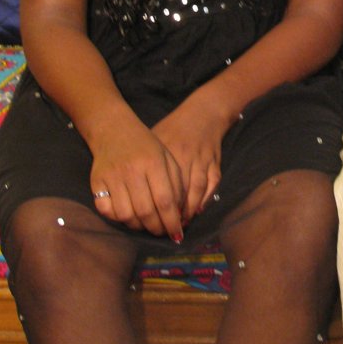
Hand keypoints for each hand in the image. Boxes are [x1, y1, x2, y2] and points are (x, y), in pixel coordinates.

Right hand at [89, 117, 186, 240]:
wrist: (114, 131)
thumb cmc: (146, 147)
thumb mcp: (167, 159)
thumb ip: (177, 185)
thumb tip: (180, 215)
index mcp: (153, 163)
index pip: (165, 200)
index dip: (172, 221)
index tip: (177, 234)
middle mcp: (132, 170)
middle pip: (146, 211)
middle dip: (157, 228)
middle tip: (162, 232)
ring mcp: (112, 177)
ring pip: (126, 215)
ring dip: (138, 226)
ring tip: (146, 225)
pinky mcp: (96, 181)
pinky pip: (106, 210)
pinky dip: (117, 218)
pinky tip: (127, 216)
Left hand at [152, 94, 228, 222]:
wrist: (202, 114)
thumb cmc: (172, 129)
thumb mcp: (153, 140)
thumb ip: (142, 163)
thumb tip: (128, 189)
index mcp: (163, 152)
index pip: (157, 185)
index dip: (153, 207)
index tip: (148, 221)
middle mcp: (183, 156)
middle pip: (176, 192)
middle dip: (171, 214)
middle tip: (165, 229)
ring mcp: (201, 159)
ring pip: (195, 190)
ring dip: (188, 210)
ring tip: (180, 224)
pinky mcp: (214, 162)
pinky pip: (211, 185)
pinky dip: (205, 200)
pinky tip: (196, 211)